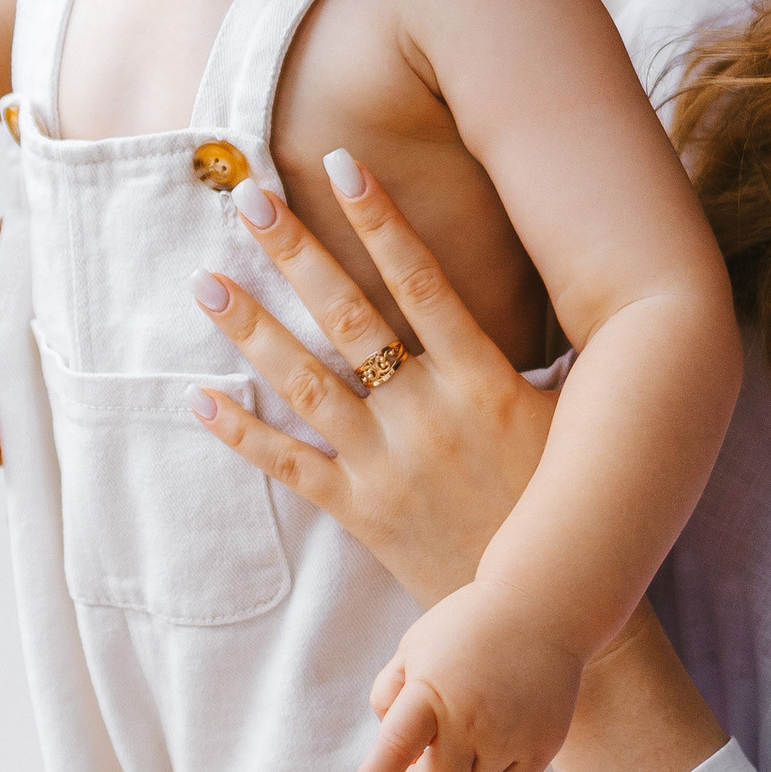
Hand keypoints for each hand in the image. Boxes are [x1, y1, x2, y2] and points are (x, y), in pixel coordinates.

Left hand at [183, 150, 555, 623]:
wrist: (539, 606)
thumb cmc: (560, 500)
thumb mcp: (570, 415)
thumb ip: (548, 351)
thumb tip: (571, 276)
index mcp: (483, 380)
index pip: (422, 281)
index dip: (380, 221)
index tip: (342, 164)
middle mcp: (429, 416)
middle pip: (350, 319)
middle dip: (297, 254)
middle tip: (248, 198)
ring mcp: (389, 465)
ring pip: (307, 386)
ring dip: (253, 330)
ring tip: (206, 282)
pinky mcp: (362, 512)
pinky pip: (290, 465)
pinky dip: (242, 433)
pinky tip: (199, 396)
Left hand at [348, 580, 583, 771]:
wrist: (541, 608)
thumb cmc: (467, 628)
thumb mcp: (413, 647)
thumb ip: (390, 694)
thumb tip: (398, 751)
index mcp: (430, 692)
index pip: (395, 747)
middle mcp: (471, 719)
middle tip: (421, 759)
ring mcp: (510, 736)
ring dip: (458, 771)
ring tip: (468, 725)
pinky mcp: (542, 747)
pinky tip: (493, 744)